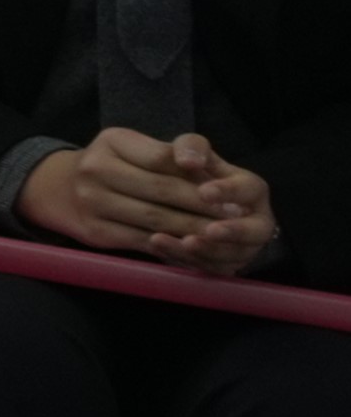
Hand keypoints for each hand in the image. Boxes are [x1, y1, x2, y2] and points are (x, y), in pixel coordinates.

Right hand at [19, 127, 275, 269]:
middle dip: (202, 206)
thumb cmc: (113, 164)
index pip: (163, 158)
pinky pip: (141, 241)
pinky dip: (172, 245)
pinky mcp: (95, 232)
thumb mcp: (135, 145)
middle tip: (234, 217)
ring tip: (221, 233)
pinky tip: (194, 246)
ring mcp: (92, 203)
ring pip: (154, 219)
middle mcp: (96, 169)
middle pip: (161, 190)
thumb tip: (203, 167)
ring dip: (193, 228)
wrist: (60, 189)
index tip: (229, 192)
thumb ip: (172, 152)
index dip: (198, 176)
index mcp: (112, 141)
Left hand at [148, 130, 282, 274]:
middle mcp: (255, 222)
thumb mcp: (197, 156)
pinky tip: (161, 247)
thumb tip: (187, 159)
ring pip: (230, 254)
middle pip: (254, 232)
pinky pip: (209, 267)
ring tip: (181, 241)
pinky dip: (187, 260)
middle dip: (232, 232)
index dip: (228, 192)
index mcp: (251, 191)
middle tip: (209, 230)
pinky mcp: (223, 264)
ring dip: (206, 250)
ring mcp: (242, 247)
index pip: (248, 190)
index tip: (204, 192)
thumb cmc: (198, 176)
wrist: (192, 205)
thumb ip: (192, 148)